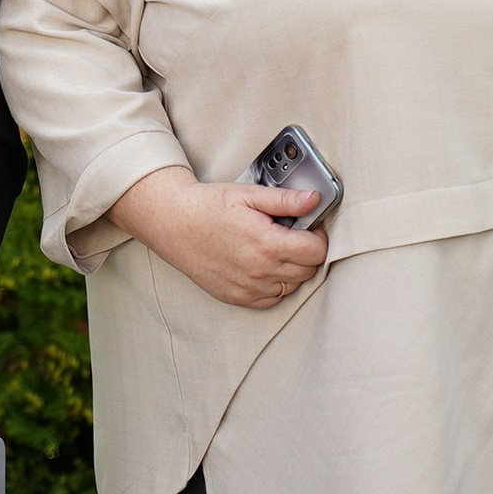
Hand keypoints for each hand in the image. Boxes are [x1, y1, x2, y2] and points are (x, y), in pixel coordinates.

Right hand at [109, 166, 327, 307]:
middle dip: (308, 252)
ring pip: (292, 287)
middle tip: (294, 236)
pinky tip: (265, 266)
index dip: (318, 237)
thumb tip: (314, 200)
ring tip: (277, 249)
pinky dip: (276, 285)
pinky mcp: (237, 297)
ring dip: (293, 270)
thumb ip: (285, 200)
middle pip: (308, 271)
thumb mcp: (248, 194)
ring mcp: (248, 288)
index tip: (311, 228)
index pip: (316, 251)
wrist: (173, 223)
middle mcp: (259, 270)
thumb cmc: (208, 206)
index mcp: (266, 243)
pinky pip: (272, 299)